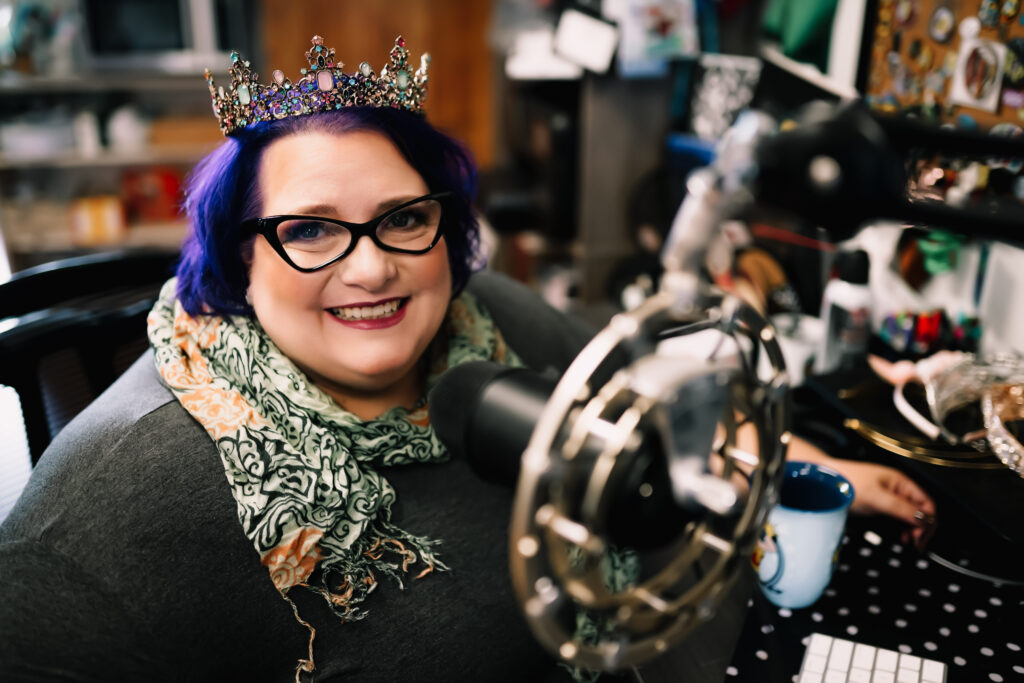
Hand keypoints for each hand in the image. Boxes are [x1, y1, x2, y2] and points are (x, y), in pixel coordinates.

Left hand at [784, 436, 936, 547]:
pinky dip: (901, 529)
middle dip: (920, 528)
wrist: (823, 482)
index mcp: (901, 482)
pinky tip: (899, 536)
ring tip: (907, 541)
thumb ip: (901, 508)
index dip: (927, 521)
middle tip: (914, 543)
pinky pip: (897, 519)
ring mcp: (888, 498)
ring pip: (909, 517)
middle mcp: (897, 489)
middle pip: (920, 512)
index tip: (920, 537)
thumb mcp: (877, 497)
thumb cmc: (846, 482)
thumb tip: (924, 519)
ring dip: (911, 530)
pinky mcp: (879, 506)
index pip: (926, 504)